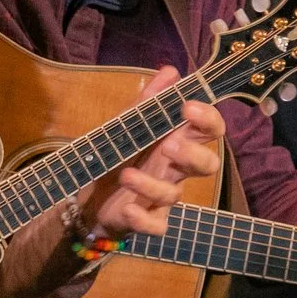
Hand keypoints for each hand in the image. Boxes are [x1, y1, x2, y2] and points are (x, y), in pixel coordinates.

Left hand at [88, 67, 223, 238]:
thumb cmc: (118, 152)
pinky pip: (157, 226)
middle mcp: (176, 169)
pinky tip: (128, 208)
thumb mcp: (128, 122)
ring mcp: (163, 196)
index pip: (209, 129)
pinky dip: (143, 219)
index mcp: (177, 140)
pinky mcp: (149, 219)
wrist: (87, 193)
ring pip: (175, 195)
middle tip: (169, 146)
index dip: (207, 118)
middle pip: (208, 165)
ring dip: (151, 185)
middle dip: (193, 155)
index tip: (188, 107)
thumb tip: (171, 70)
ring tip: (125, 174)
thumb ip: (148, 99)